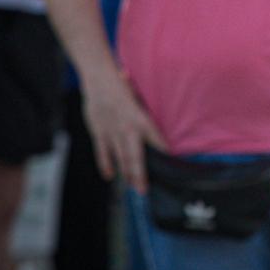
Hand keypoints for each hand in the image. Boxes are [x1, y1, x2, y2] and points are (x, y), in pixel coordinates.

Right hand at [81, 69, 164, 193]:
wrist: (99, 78)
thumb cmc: (122, 87)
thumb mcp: (139, 100)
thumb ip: (145, 115)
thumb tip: (156, 127)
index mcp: (142, 120)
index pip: (157, 142)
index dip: (163, 156)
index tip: (170, 167)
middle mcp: (128, 129)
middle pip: (136, 158)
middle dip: (140, 176)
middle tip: (144, 190)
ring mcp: (112, 132)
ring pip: (120, 158)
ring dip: (126, 174)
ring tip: (131, 186)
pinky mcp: (99, 132)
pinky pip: (102, 152)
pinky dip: (105, 165)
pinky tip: (109, 176)